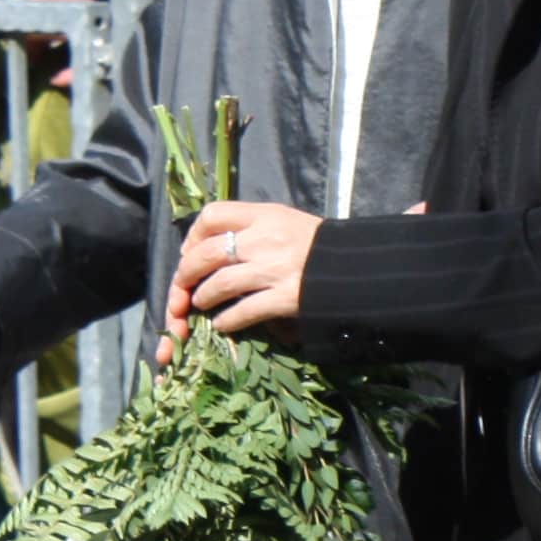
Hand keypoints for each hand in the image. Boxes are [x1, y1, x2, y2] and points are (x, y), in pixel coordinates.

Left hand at [170, 199, 319, 337]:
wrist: (357, 266)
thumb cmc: (320, 244)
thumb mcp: (286, 221)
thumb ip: (253, 227)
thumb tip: (214, 243)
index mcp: (265, 215)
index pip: (213, 215)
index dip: (194, 235)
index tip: (190, 250)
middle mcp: (265, 239)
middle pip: (207, 254)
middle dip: (187, 273)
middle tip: (183, 286)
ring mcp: (274, 270)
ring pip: (220, 284)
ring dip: (203, 297)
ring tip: (202, 304)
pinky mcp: (285, 298)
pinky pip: (243, 311)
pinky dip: (227, 320)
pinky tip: (223, 325)